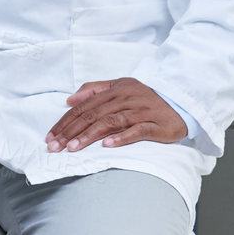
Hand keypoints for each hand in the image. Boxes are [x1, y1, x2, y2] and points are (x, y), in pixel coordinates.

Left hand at [45, 78, 186, 152]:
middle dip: (71, 131)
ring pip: (111, 122)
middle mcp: (125, 99)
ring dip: (90, 135)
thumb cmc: (146, 96)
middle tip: (55, 146)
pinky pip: (138, 131)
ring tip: (73, 148)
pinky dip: (122, 137)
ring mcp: (142, 111)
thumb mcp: (119, 86)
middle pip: (93, 115)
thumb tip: (69, 99)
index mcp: (114, 90)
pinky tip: (107, 145)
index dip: (66, 121)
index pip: (84, 107)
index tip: (51, 136)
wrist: (182, 99)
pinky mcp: (158, 125)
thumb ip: (94, 89)